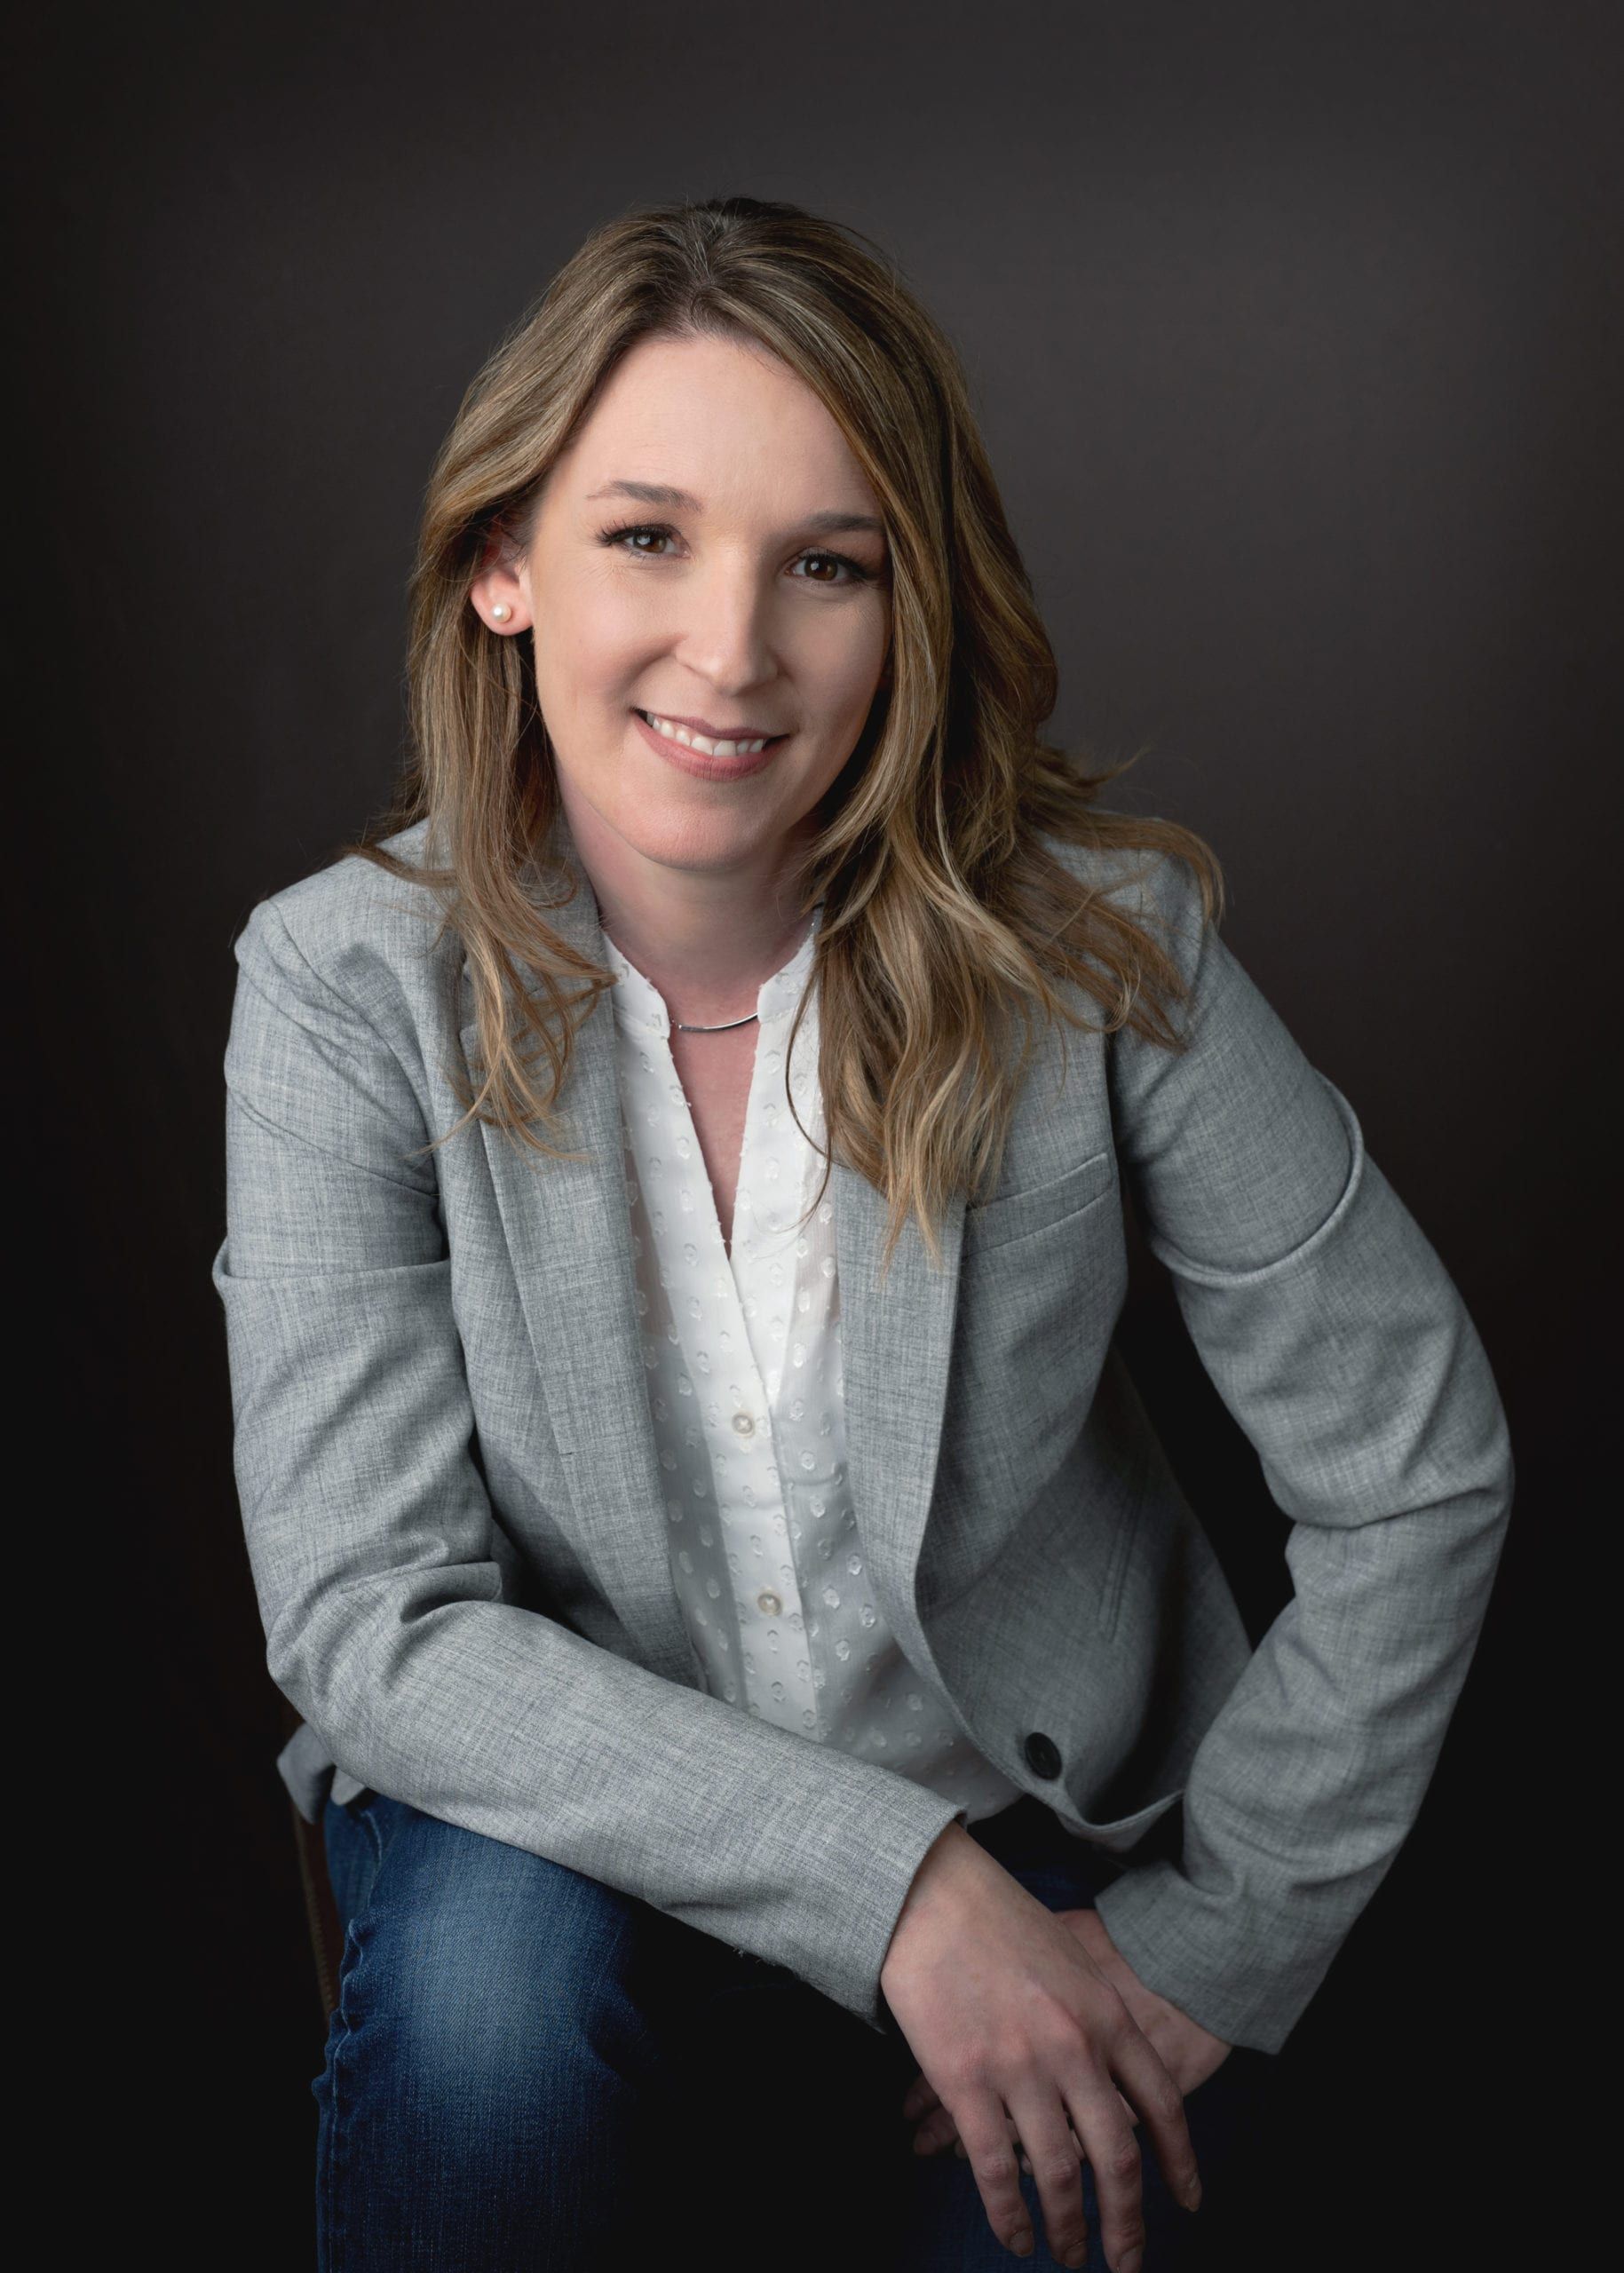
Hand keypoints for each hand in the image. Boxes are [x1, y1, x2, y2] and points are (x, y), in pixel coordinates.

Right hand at [879, 1824, 1203, 2268]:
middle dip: (1127, 2224)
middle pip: (1118, 2160)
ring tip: (1066, 2256)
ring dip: (1067, 2229)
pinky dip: (1011, 2216)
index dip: (1179, 2163)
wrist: (933, 1893)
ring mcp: (1020, 2069)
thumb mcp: (1073, 1961)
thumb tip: (1114, 2076)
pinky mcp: (966, 2082)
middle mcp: (1074, 2049)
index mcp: (1106, 2016)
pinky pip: (996, 2171)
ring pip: (1059, 2176)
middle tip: (1127, 2262)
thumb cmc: (999, 1918)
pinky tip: (1017, 2237)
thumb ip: (1097, 2019)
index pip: (1162, 2105)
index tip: (1187, 2203)